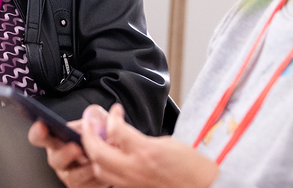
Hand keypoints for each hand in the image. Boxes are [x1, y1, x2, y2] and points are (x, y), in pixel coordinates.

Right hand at [29, 119, 109, 187]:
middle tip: (76, 148)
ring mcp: (68, 175)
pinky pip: (87, 186)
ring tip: (97, 163)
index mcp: (56, 139)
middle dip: (65, 154)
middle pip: (55, 159)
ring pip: (72, 176)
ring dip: (85, 170)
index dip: (38, 132)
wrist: (112, 156)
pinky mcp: (80, 187)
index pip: (39, 136)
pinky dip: (98, 179)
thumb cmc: (99, 138)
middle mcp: (58, 158)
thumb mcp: (95, 124)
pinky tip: (105, 171)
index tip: (41, 126)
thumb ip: (93, 121)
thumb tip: (93, 121)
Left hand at [80, 103, 218, 187]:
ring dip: (93, 152)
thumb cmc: (192, 166)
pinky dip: (104, 166)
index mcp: (146, 151)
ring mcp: (133, 182)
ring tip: (95, 138)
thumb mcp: (166, 142)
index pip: (115, 130)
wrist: (204, 186)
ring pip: (99, 169)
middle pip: (97, 152)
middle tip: (91, 122)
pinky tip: (109, 157)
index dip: (111, 116)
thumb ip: (139, 137)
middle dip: (89, 134)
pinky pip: (110, 179)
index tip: (114, 111)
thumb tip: (121, 132)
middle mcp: (135, 169)